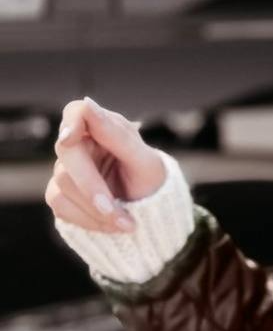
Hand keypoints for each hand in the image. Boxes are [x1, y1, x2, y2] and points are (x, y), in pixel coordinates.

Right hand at [45, 97, 166, 232]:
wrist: (153, 216)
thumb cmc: (153, 183)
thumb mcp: (146, 162)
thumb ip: (117, 136)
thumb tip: (87, 104)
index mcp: (104, 128)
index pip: (76, 112)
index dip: (71, 123)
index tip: (69, 139)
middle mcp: (82, 145)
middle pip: (67, 154)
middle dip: (91, 186)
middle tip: (113, 209)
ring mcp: (68, 170)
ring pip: (63, 185)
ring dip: (96, 210)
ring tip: (127, 224)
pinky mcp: (62, 194)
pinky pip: (61, 206)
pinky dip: (89, 221)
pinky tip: (112, 227)